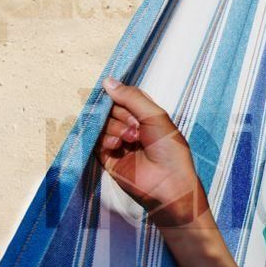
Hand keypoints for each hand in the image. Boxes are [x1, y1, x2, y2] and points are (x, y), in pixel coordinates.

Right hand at [97, 77, 208, 226]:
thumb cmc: (170, 150)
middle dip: (120, 115)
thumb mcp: (156, 117)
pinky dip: (104, 140)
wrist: (167, 185)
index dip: (121, 97)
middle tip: (135, 128)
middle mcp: (131, 126)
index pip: (125, 96)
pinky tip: (115, 146)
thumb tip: (107, 81)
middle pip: (111, 108)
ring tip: (128, 140)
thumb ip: (132, 98)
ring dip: (113, 128)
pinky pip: (95, 140)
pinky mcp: (107, 157)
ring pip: (102, 123)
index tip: (120, 98)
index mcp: (147, 115)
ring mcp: (119, 141)